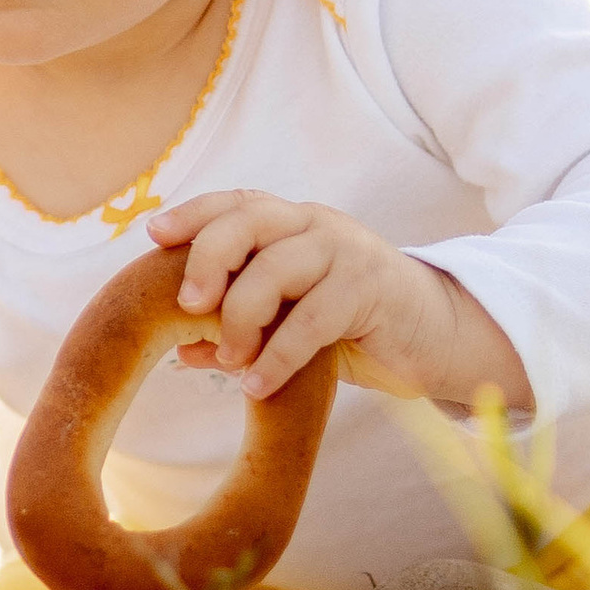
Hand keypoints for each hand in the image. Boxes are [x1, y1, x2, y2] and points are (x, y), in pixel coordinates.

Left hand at [145, 190, 532, 413]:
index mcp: (295, 224)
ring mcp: (347, 254)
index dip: (194, 213)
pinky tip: (258, 386)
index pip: (238, 203)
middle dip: (209, 257)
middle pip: (251, 221)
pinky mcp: (372, 291)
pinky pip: (312, 320)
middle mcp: (318, 227)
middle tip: (186, 304)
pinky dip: (278, 356)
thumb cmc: (354, 328)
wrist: (436, 338)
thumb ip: (241, 330)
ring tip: (229, 360)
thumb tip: (179, 353)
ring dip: (241, 317)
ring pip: (278, 268)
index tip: (154, 234)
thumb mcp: (291, 324)